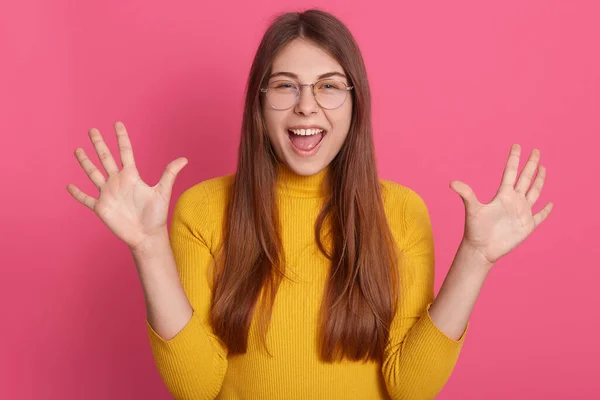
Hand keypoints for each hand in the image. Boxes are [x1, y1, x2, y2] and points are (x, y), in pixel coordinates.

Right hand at [66, 121, 187, 250]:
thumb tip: (185, 159)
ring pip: (93, 174)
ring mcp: (108, 194)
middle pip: (106, 158)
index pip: (125, 152)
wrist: (147, 235)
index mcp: (131, 176)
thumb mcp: (163, 192)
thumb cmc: (157, 215)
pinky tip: (69, 185)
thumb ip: (170, 174)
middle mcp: (118, 182)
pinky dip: (77, 193)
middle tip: (92, 130)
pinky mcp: (101, 207)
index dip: (121, 138)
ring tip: (78, 150)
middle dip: (99, 144)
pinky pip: (86, 199)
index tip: (118, 124)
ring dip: (85, 162)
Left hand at [449, 144, 553, 265]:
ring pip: (534, 193)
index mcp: (502, 195)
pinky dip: (546, 210)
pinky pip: (540, 216)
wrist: (481, 249)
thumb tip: (451, 183)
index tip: (516, 145)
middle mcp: (513, 201)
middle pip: (525, 178)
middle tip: (536, 150)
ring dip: (539, 181)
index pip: (510, 172)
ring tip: (543, 168)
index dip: (514, 159)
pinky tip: (550, 203)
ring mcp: (521, 212)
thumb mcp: (472, 210)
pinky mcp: (527, 226)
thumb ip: (465, 195)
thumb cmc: (475, 230)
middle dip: (531, 164)